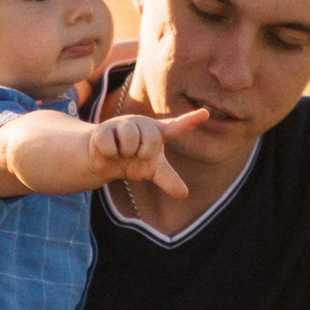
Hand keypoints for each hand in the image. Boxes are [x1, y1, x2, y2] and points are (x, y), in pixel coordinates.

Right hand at [89, 108, 209, 198]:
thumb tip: (184, 194)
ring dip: (124, 152)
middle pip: (151, 140)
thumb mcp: (153, 170)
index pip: (176, 127)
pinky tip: (108, 151)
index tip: (205, 114)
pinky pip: (110, 146)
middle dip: (143, 152)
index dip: (190, 121)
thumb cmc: (133, 161)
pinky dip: (109, 154)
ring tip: (120, 152)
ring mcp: (122, 124)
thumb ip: (169, 180)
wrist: (103, 160)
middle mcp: (142, 125)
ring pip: (129, 140)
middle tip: (135, 154)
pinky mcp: (103, 130)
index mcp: (157, 133)